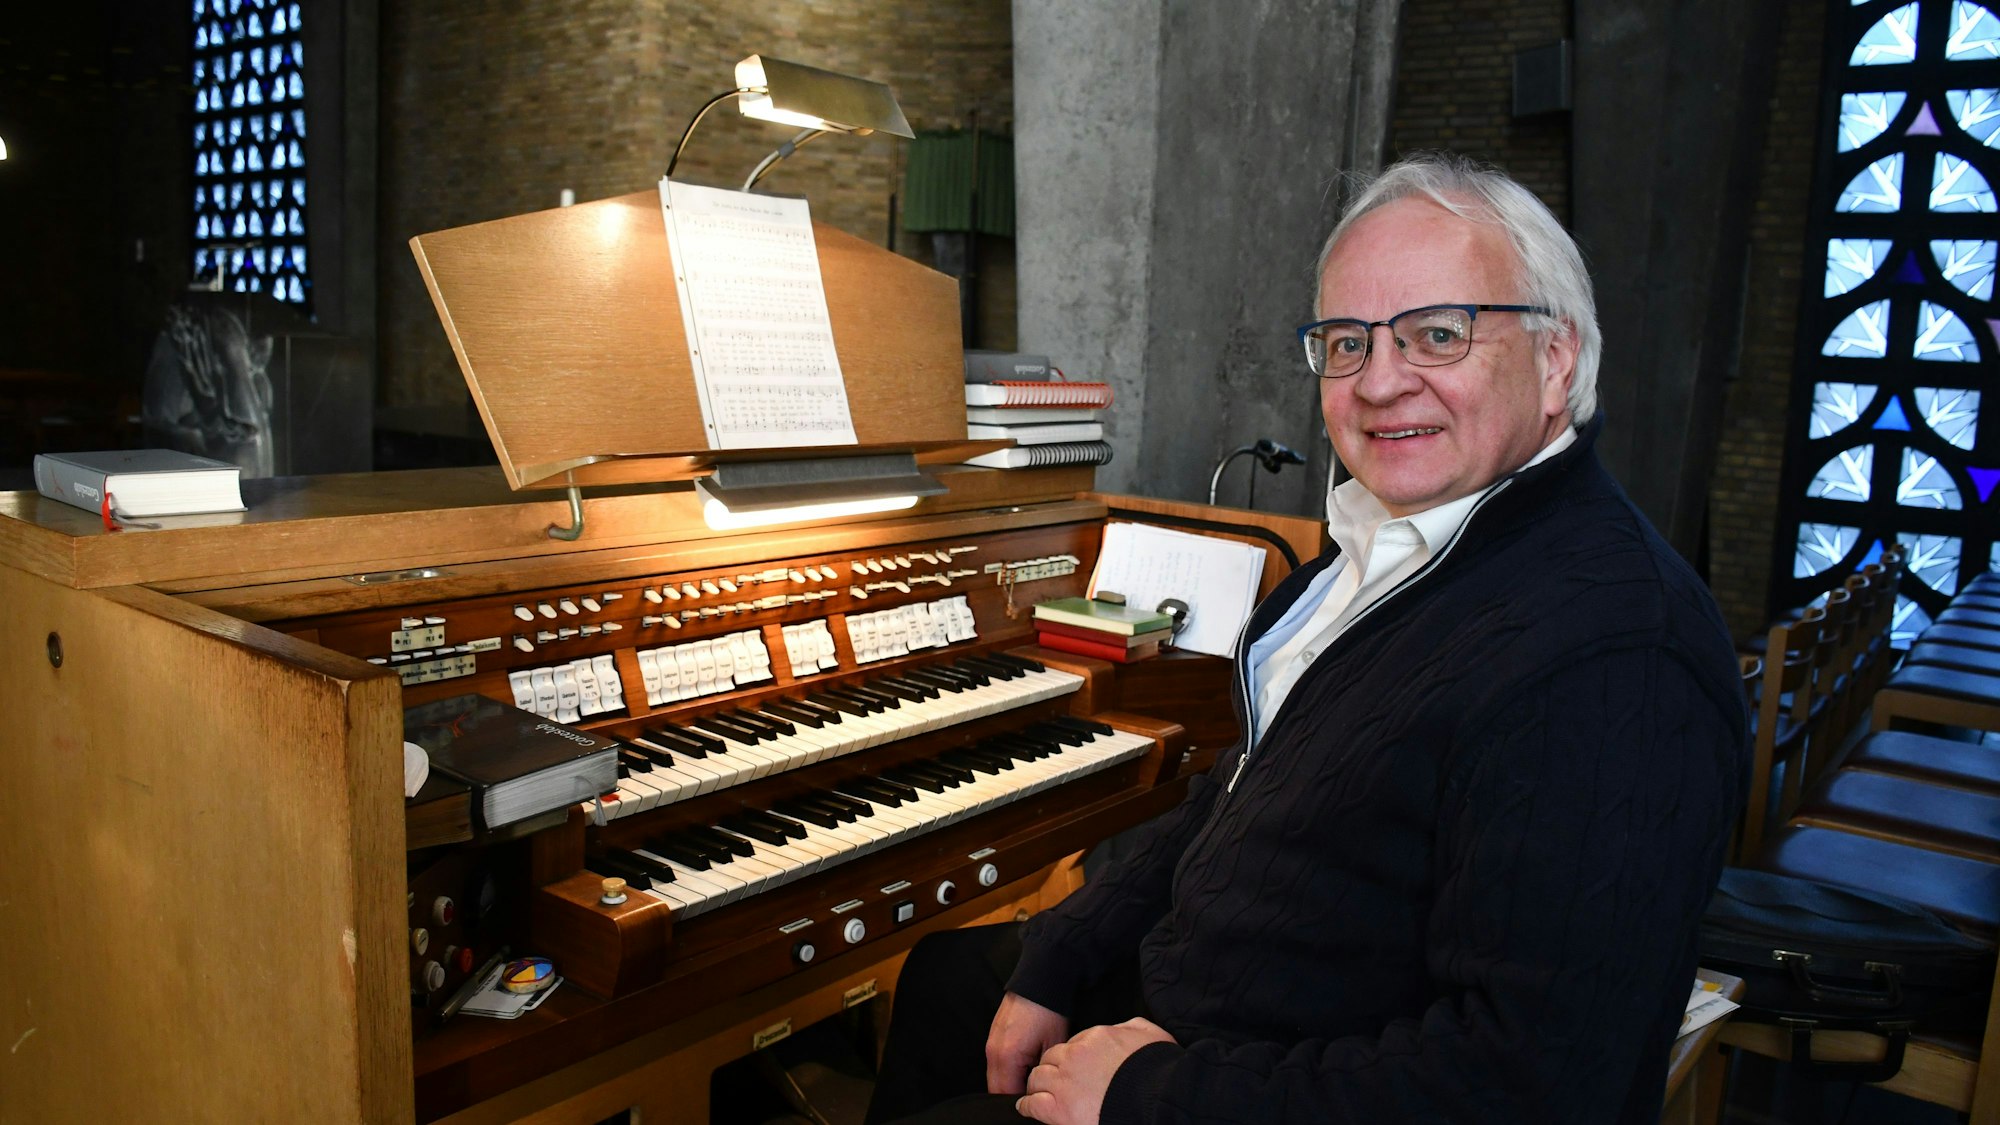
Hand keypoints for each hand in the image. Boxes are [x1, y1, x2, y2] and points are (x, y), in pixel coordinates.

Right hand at [986, 992, 1069, 1094]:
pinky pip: (996, 1063)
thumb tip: (1041, 1090)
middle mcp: (993, 1051)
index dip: (1022, 1102)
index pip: (1006, 1094)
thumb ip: (1043, 1073)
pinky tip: (1025, 1066)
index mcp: (1007, 1056)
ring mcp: (991, 1042)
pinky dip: (1008, 1070)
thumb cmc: (1049, 1011)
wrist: (1041, 981)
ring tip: (1031, 1081)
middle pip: (996, 1088)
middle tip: (1034, 1095)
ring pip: (995, 1076)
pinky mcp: (994, 1036)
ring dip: (1010, 1082)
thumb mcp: (1053, 1047)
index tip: (1036, 1102)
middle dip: (1014, 1095)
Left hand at [1016, 1017, 1175, 1124]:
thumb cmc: (1158, 1070)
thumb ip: (1132, 1028)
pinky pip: (1033, 1104)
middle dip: (1051, 1068)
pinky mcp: (1059, 1109)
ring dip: (1037, 1085)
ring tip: (1036, 1092)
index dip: (1072, 1056)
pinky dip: (1028, 1106)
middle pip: (1051, 1059)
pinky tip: (1027, 1107)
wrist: (1158, 1097)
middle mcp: (1075, 1057)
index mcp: (1095, 1038)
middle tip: (1053, 1078)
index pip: (1074, 1044)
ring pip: (1038, 1079)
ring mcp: (1064, 1083)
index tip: (1074, 1065)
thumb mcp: (1150, 1034)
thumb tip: (1126, 1029)